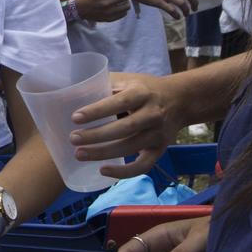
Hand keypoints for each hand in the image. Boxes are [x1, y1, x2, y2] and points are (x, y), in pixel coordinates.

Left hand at [66, 71, 182, 176]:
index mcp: (142, 93)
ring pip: (130, 148)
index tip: (75, 117)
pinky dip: (124, 173)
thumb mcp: (127, 79)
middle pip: (124, 128)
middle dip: (96, 136)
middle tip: (73, 139)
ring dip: (103, 153)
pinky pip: (143, 166)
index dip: (97, 111)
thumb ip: (103, 84)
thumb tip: (71, 91)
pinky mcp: (160, 150)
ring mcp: (158, 134)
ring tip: (79, 154)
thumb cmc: (144, 88)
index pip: (120, 102)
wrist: (180, 99)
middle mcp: (153, 114)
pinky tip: (103, 170)